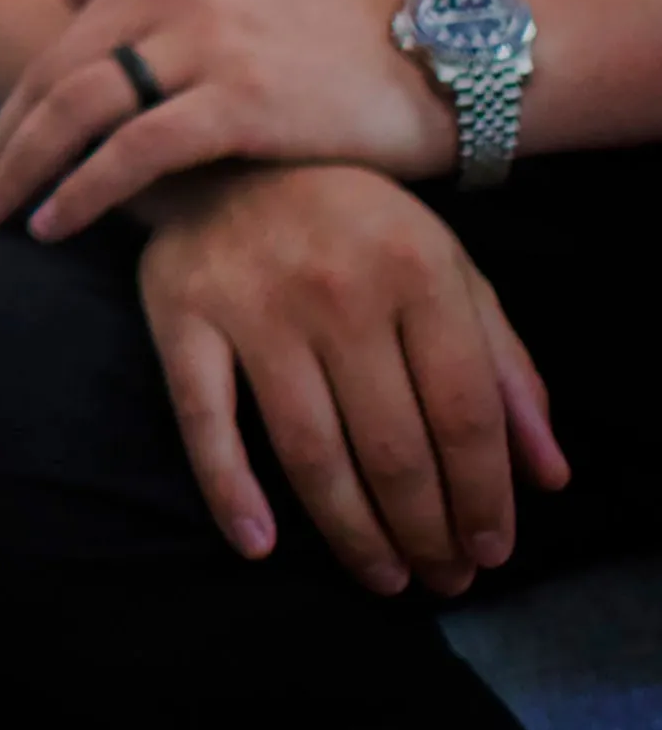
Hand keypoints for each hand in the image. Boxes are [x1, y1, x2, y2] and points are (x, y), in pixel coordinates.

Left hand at [0, 0, 452, 240]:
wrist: (440, 61)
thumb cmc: (338, 31)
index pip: (68, 44)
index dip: (22, 107)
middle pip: (58, 75)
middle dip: (7, 143)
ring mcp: (205, 40)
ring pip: (79, 110)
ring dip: (24, 170)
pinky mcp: (239, 98)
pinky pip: (135, 150)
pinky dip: (85, 189)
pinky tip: (55, 224)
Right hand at [139, 163, 564, 598]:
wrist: (228, 151)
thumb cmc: (354, 222)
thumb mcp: (446, 269)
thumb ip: (504, 367)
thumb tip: (548, 477)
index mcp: (414, 269)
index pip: (464, 414)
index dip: (484, 498)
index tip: (490, 553)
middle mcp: (336, 287)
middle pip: (392, 446)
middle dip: (425, 532)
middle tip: (438, 578)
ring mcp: (252, 302)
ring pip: (310, 450)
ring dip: (352, 533)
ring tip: (382, 576)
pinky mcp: (181, 313)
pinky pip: (204, 417)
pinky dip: (229, 489)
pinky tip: (259, 544)